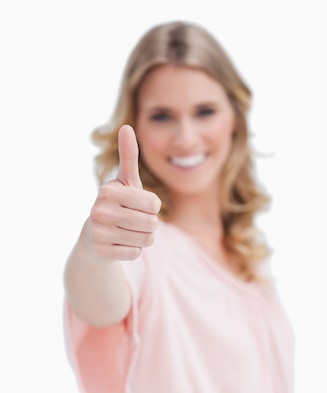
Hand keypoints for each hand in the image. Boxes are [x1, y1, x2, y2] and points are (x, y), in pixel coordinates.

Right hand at [85, 124, 160, 259]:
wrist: (92, 237)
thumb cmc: (116, 204)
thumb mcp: (124, 181)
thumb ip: (129, 156)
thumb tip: (127, 126)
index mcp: (109, 191)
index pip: (154, 204)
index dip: (152, 207)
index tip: (137, 206)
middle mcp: (100, 211)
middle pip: (152, 224)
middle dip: (149, 225)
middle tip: (133, 222)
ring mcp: (99, 233)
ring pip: (146, 240)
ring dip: (142, 238)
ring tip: (127, 231)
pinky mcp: (101, 252)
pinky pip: (135, 253)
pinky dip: (132, 250)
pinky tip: (119, 243)